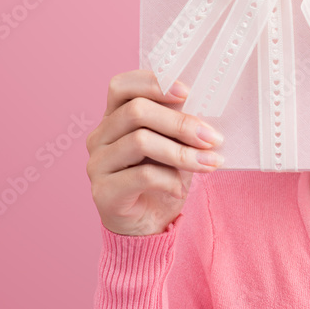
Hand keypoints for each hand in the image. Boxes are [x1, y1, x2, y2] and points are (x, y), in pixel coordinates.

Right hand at [85, 69, 224, 235]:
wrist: (147, 225)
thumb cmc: (163, 178)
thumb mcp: (174, 145)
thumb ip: (179, 125)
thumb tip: (205, 110)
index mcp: (114, 117)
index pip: (121, 86)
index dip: (152, 83)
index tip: (187, 93)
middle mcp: (99, 136)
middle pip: (136, 111)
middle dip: (181, 123)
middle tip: (212, 138)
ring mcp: (97, 164)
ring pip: (140, 141)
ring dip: (182, 152)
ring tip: (208, 164)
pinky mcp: (103, 192)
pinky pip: (142, 176)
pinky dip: (170, 180)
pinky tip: (181, 189)